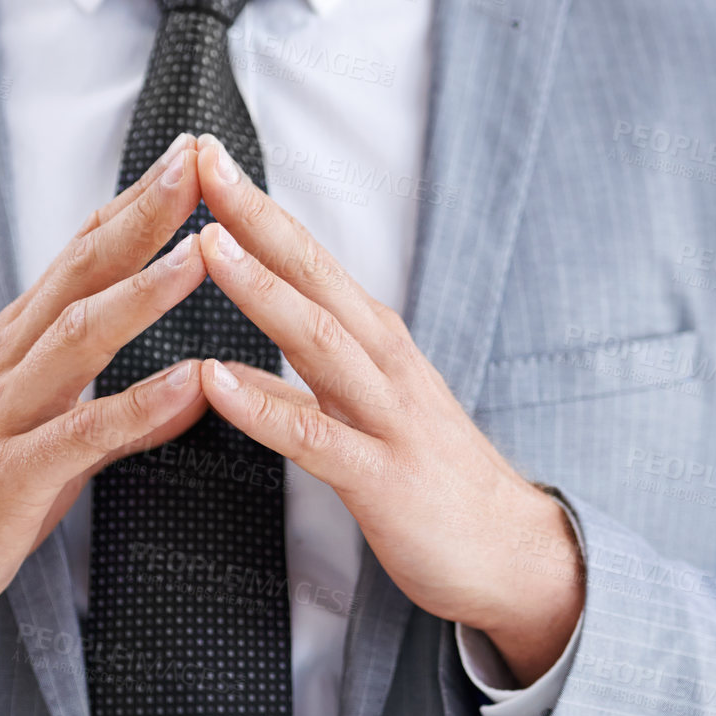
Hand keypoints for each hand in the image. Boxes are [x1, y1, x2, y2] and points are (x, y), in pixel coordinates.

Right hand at [0, 134, 208, 682]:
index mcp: (20, 347)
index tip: (190, 156)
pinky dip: (136, 406)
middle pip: (80, 273)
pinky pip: (79, 434)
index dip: (134, 204)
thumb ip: (123, 417)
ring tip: (200, 256)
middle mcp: (9, 365)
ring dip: (141, 293)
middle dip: (141, 216)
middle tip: (197, 162)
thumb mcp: (56, 446)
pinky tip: (188, 383)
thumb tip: (192, 389)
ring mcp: (3, 416)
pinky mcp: (7, 476)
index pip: (82, 256)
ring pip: (76, 339)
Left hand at [189, 135, 583, 684]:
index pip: (309, 258)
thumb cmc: (433, 485)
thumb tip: (231, 368)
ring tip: (206, 246)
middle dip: (255, 216)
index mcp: (376, 345)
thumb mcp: (361, 423)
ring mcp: (388, 418)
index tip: (206, 157)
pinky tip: (213, 379)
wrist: (513, 558)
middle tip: (202, 160)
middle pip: (314, 274)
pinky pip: (314, 437)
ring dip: (260, 290)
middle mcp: (385, 365)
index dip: (257, 206)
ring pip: (319, 341)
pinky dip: (261, 405)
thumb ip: (298, 390)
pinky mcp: (382, 478)